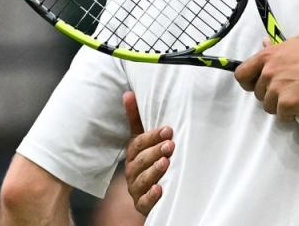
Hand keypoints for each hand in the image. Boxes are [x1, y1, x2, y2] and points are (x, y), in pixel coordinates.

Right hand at [122, 91, 174, 215]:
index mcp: (133, 154)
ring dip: (154, 171)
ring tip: (166, 163)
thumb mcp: (143, 139)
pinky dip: (151, 196)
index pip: (139, 143)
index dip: (152, 136)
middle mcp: (132, 171)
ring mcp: (136, 188)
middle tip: (170, 144)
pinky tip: (160, 189)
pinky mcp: (142, 204)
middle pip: (141, 161)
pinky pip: (144, 202)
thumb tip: (127, 93)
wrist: (150, 191)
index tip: (168, 130)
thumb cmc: (147, 159)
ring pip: (143, 180)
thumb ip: (135, 119)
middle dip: (155, 151)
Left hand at [234, 35, 298, 121]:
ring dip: (280, 105)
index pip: (242, 73)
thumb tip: (264, 43)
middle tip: (288, 90)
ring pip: (269, 106)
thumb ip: (278, 46)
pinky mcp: (286, 104)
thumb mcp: (298, 42)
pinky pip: (282, 116)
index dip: (248, 81)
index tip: (257, 84)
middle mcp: (268, 72)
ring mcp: (276, 89)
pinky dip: (291, 115)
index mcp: (268, 56)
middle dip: (271, 94)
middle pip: (258, 92)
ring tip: (297, 98)